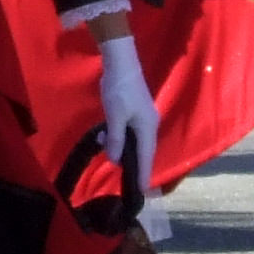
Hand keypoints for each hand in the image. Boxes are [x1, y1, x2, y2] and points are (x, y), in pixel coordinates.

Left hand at [95, 34, 158, 188]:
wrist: (121, 63)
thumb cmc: (119, 90)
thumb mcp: (115, 116)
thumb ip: (115, 138)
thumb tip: (114, 160)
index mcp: (147, 128)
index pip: (146, 157)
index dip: (144, 174)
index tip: (143, 191)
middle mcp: (149, 125)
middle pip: (143, 151)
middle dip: (134, 164)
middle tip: (124, 179)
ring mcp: (143, 118)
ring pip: (135, 141)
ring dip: (122, 148)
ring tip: (106, 151)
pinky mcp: (135, 111)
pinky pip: (129, 131)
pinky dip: (119, 137)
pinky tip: (105, 136)